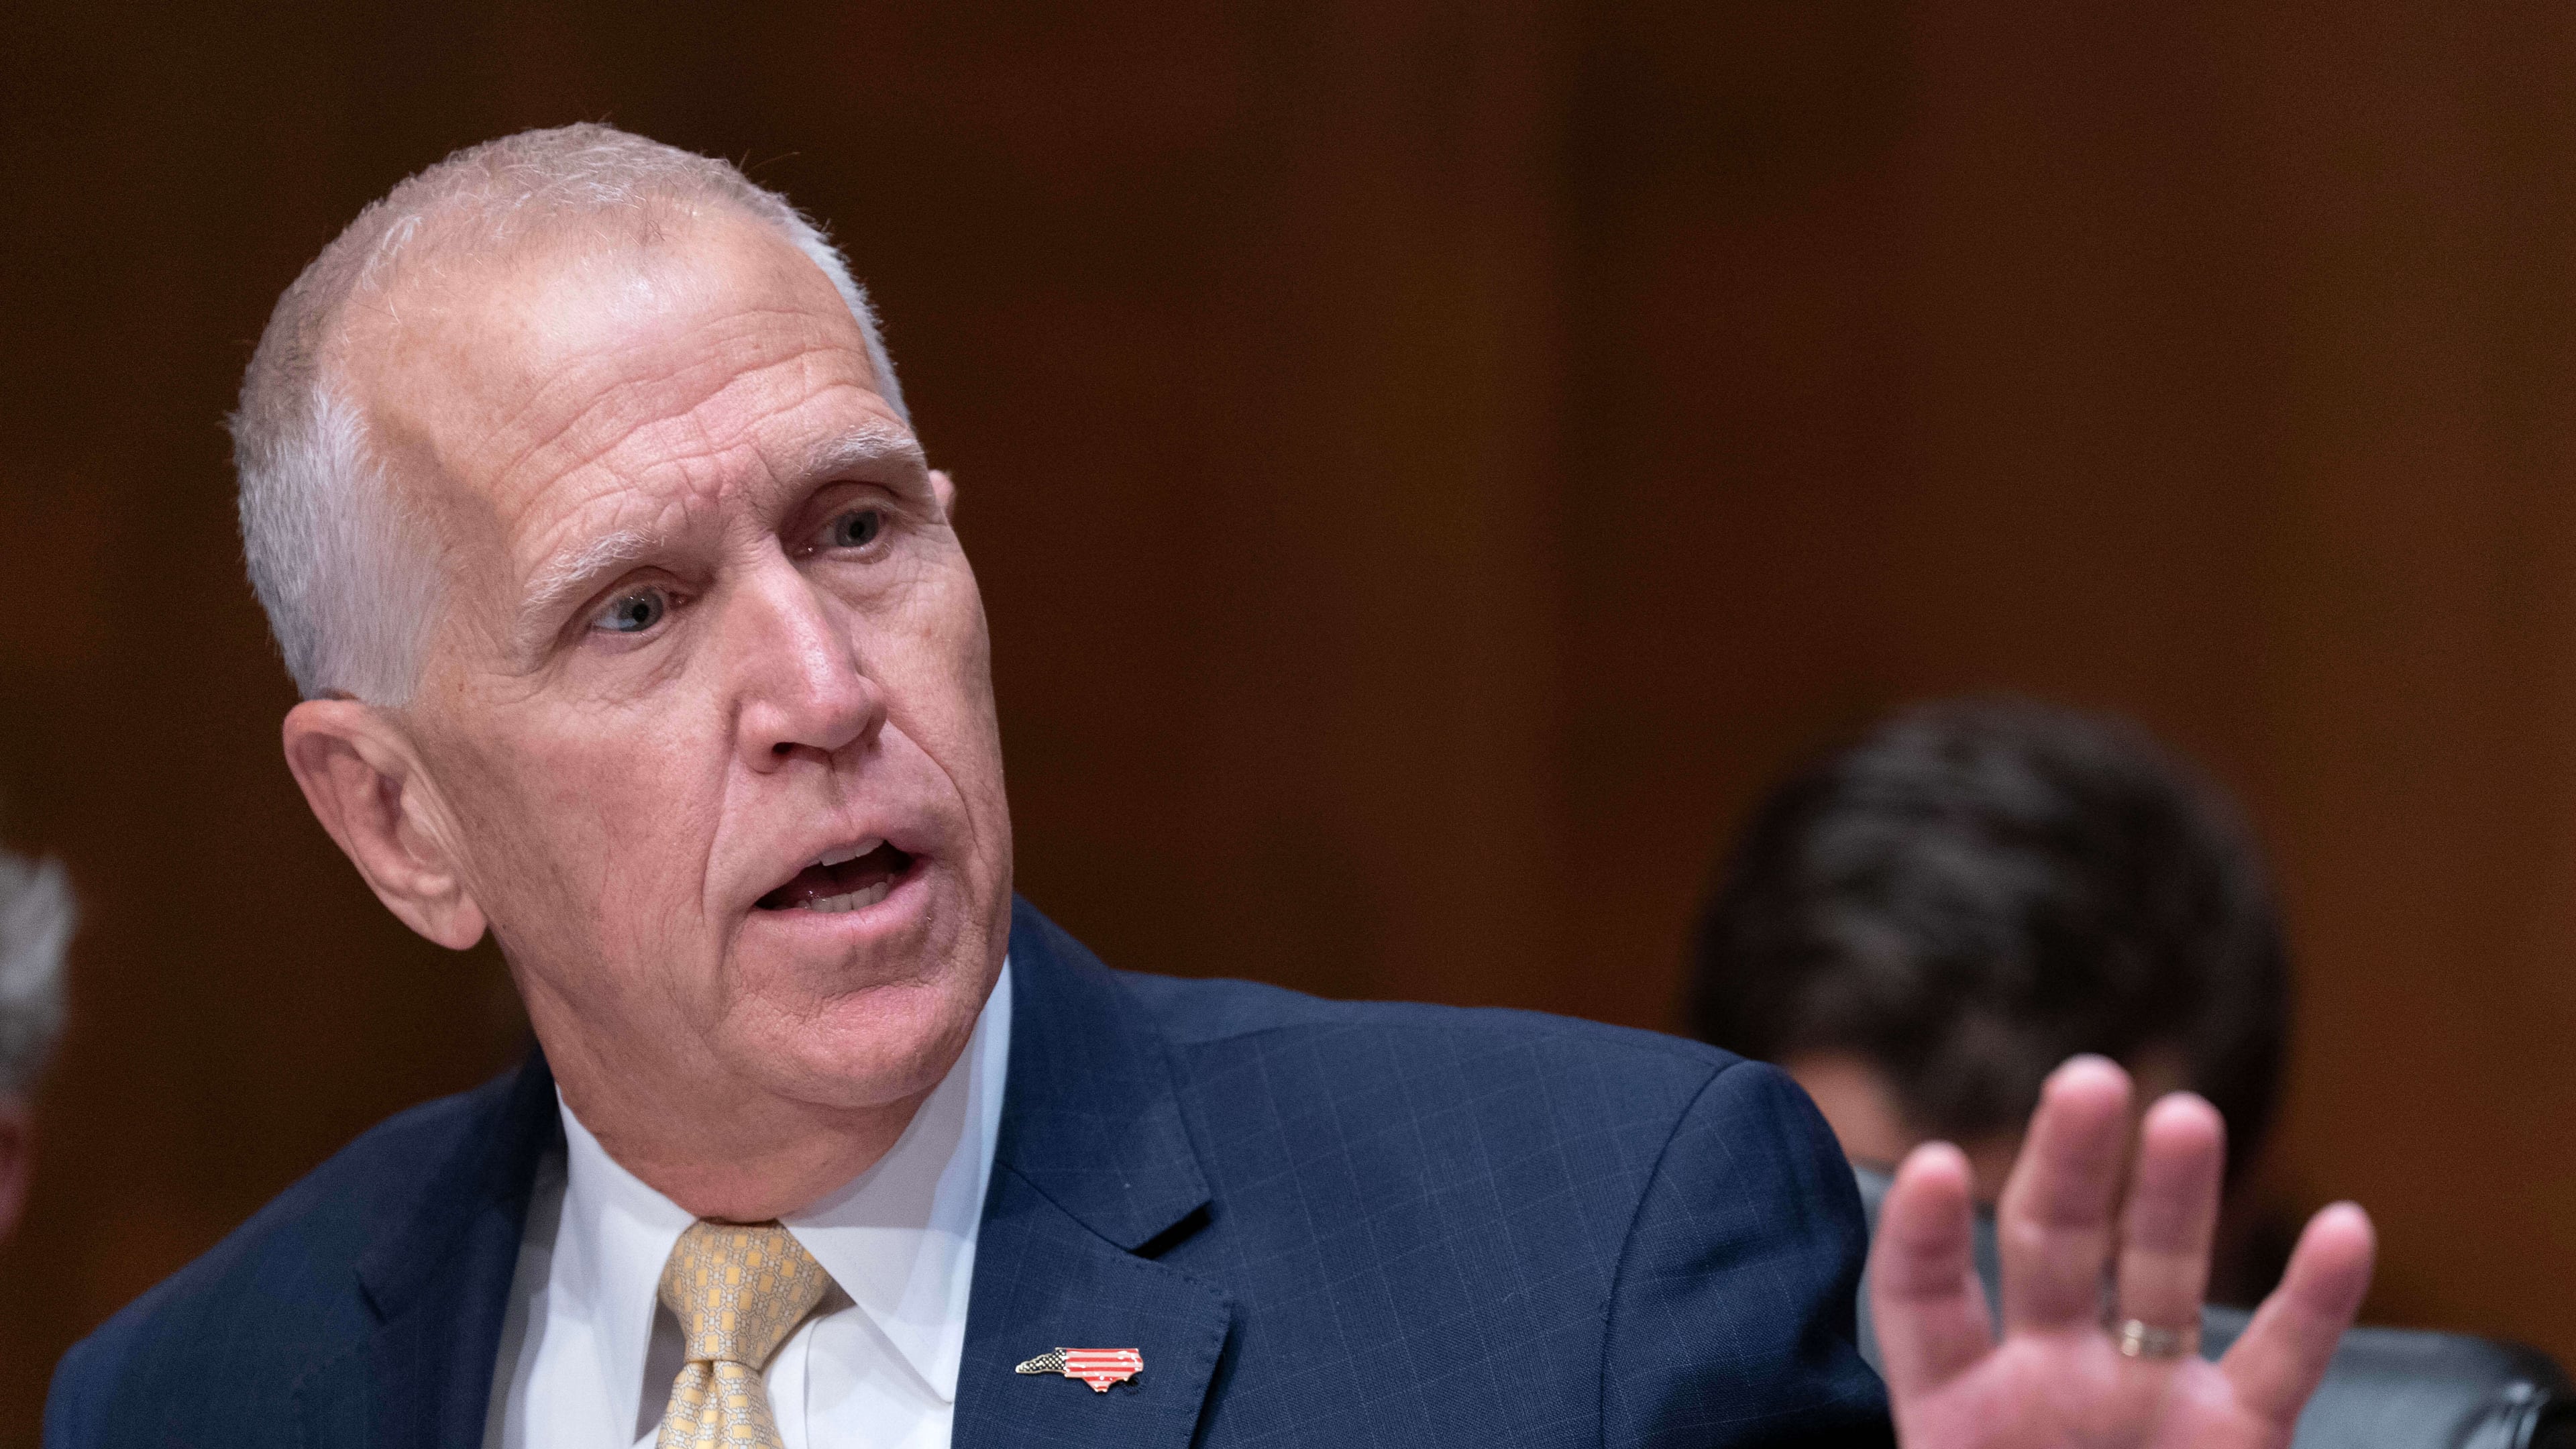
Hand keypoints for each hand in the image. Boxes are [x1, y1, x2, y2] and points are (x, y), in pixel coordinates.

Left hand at [1872, 1056, 2375, 1448]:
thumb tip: (1841, 1401)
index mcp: (1953, 1405)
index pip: (1924, 1300)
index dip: (1923, 1236)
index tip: (1924, 1166)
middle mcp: (2048, 1376)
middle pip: (2048, 1249)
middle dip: (2065, 1164)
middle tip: (2084, 1080)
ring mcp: (2145, 1396)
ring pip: (2158, 1276)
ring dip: (2174, 1197)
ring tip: (2186, 1117)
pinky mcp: (2236, 1435)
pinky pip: (2279, 1360)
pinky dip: (2315, 1299)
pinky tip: (2343, 1229)